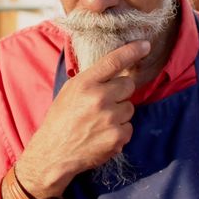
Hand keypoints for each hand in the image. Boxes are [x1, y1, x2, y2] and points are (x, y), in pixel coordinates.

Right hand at [16, 40, 150, 196]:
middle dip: (120, 93)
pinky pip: (129, 127)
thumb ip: (91, 79)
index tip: (145, 45)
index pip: (114, 61)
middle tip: (104, 103)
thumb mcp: (69, 91)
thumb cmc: (61, 120)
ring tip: (99, 122)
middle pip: (128, 85)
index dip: (132, 51)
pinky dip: (119, 132)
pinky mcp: (117, 137)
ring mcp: (110, 118)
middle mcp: (99, 98)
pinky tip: (103, 135)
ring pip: (130, 107)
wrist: (53, 153)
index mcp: (85, 83)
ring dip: (119, 114)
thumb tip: (116, 67)